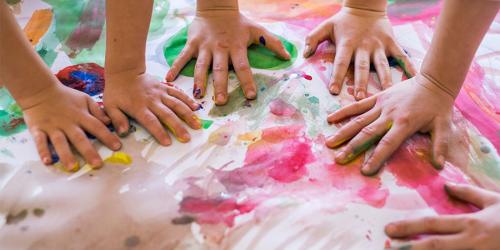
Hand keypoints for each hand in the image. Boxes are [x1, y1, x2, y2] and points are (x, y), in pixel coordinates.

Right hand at [22, 84, 120, 169]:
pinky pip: (40, 142)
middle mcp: (68, 123)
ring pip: (60, 142)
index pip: (97, 127)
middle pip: (79, 138)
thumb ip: (97, 111)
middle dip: (89, 151)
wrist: (40, 91)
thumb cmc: (66, 97)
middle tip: (97, 164)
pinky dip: (43, 151)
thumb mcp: (85, 99)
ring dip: (66, 155)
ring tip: (72, 167)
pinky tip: (48, 162)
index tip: (117, 147)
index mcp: (81, 116)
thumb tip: (110, 122)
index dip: (107, 137)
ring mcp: (52, 127)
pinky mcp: (38, 130)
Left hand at [104, 72, 201, 144]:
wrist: (124, 72)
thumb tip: (123, 133)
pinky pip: (178, 93)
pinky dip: (188, 100)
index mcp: (139, 107)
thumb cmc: (117, 92)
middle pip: (168, 114)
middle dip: (178, 127)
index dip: (160, 132)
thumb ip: (117, 120)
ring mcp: (160, 93)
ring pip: (176, 104)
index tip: (168, 142)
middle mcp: (152, 101)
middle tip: (187, 138)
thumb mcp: (110, 106)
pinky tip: (196, 108)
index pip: (151, 121)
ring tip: (197, 125)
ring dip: (187, 115)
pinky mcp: (165, 87)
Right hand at [165, 10, 290, 104]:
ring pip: (201, 66)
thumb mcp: (257, 30)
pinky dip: (175, 67)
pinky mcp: (192, 44)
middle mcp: (220, 48)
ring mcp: (204, 47)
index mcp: (236, 47)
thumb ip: (273, 43)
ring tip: (198, 96)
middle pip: (221, 70)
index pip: (243, 66)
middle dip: (221, 86)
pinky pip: (182, 57)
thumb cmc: (238, 22)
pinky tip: (169, 79)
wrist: (216, 7)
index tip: (250, 96)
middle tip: (221, 102)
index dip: (247, 81)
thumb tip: (288, 56)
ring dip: (200, 81)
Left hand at [304, 7, 416, 99]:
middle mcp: (363, 46)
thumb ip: (313, 38)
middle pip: (362, 67)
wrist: (366, 6)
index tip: (333, 91)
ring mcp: (379, 46)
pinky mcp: (391, 43)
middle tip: (360, 98)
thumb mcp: (326, 26)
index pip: (340, 62)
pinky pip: (401, 56)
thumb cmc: (343, 21)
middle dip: (361, 83)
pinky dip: (408, 67)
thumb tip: (304, 53)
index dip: (336, 76)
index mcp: (347, 44)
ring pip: (381, 65)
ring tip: (386, 94)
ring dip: (383, 80)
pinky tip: (415, 78)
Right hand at [326, 75, 452, 174]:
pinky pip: (358, 106)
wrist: (434, 80)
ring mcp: (381, 105)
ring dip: (343, 132)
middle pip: (367, 133)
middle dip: (352, 147)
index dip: (376, 157)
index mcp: (404, 124)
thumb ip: (440, 145)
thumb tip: (439, 166)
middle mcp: (389, 115)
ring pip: (358, 120)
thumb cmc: (438, 106)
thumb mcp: (444, 126)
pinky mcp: (377, 97)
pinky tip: (331, 119)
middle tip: (338, 159)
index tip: (365, 171)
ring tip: (330, 143)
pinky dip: (344, 112)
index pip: (387, 144)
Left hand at [385, 183, 499, 249]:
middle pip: (435, 246)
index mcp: (472, 223)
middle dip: (409, 248)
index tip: (389, 229)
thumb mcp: (495, 201)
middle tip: (387, 247)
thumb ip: (469, 193)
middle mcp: (472, 242)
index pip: (435, 225)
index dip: (410, 227)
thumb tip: (446, 186)